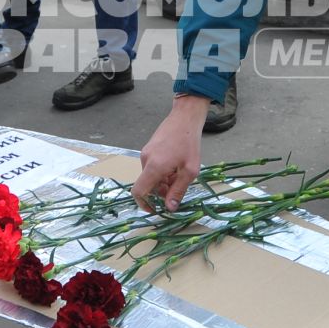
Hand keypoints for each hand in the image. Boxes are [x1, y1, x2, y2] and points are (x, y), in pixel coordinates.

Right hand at [131, 97, 210, 211]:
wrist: (185, 117)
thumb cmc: (190, 143)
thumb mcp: (190, 170)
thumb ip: (178, 190)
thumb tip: (170, 208)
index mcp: (154, 167)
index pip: (139, 192)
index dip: (144, 204)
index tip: (155, 210)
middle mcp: (145, 160)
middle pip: (147, 185)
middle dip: (160, 191)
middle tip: (177, 188)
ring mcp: (145, 153)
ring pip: (151, 176)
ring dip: (163, 181)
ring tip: (179, 174)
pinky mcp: (149, 148)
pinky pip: (152, 167)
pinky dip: (162, 172)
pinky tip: (175, 166)